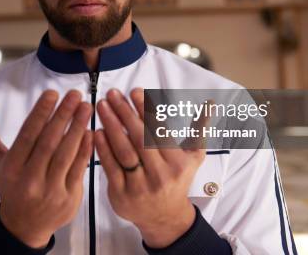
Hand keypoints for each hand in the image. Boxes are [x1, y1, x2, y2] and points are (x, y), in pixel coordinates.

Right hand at [0, 90, 92, 247]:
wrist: (24, 226)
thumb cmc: (10, 185)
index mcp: (11, 168)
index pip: (27, 135)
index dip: (40, 113)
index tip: (52, 93)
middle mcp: (30, 179)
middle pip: (48, 142)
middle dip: (63, 115)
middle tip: (75, 95)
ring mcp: (50, 190)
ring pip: (65, 154)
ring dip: (77, 128)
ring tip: (86, 107)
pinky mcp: (68, 198)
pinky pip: (78, 170)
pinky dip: (85, 150)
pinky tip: (90, 132)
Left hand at [95, 88, 207, 247]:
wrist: (165, 217)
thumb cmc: (177, 179)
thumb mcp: (193, 157)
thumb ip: (199, 130)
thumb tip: (210, 104)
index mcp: (177, 163)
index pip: (160, 131)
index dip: (146, 109)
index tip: (134, 91)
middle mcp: (160, 174)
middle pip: (140, 138)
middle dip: (125, 113)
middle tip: (113, 94)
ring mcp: (140, 186)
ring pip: (124, 151)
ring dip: (112, 126)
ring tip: (103, 107)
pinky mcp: (122, 194)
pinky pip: (111, 167)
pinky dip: (103, 149)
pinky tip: (97, 132)